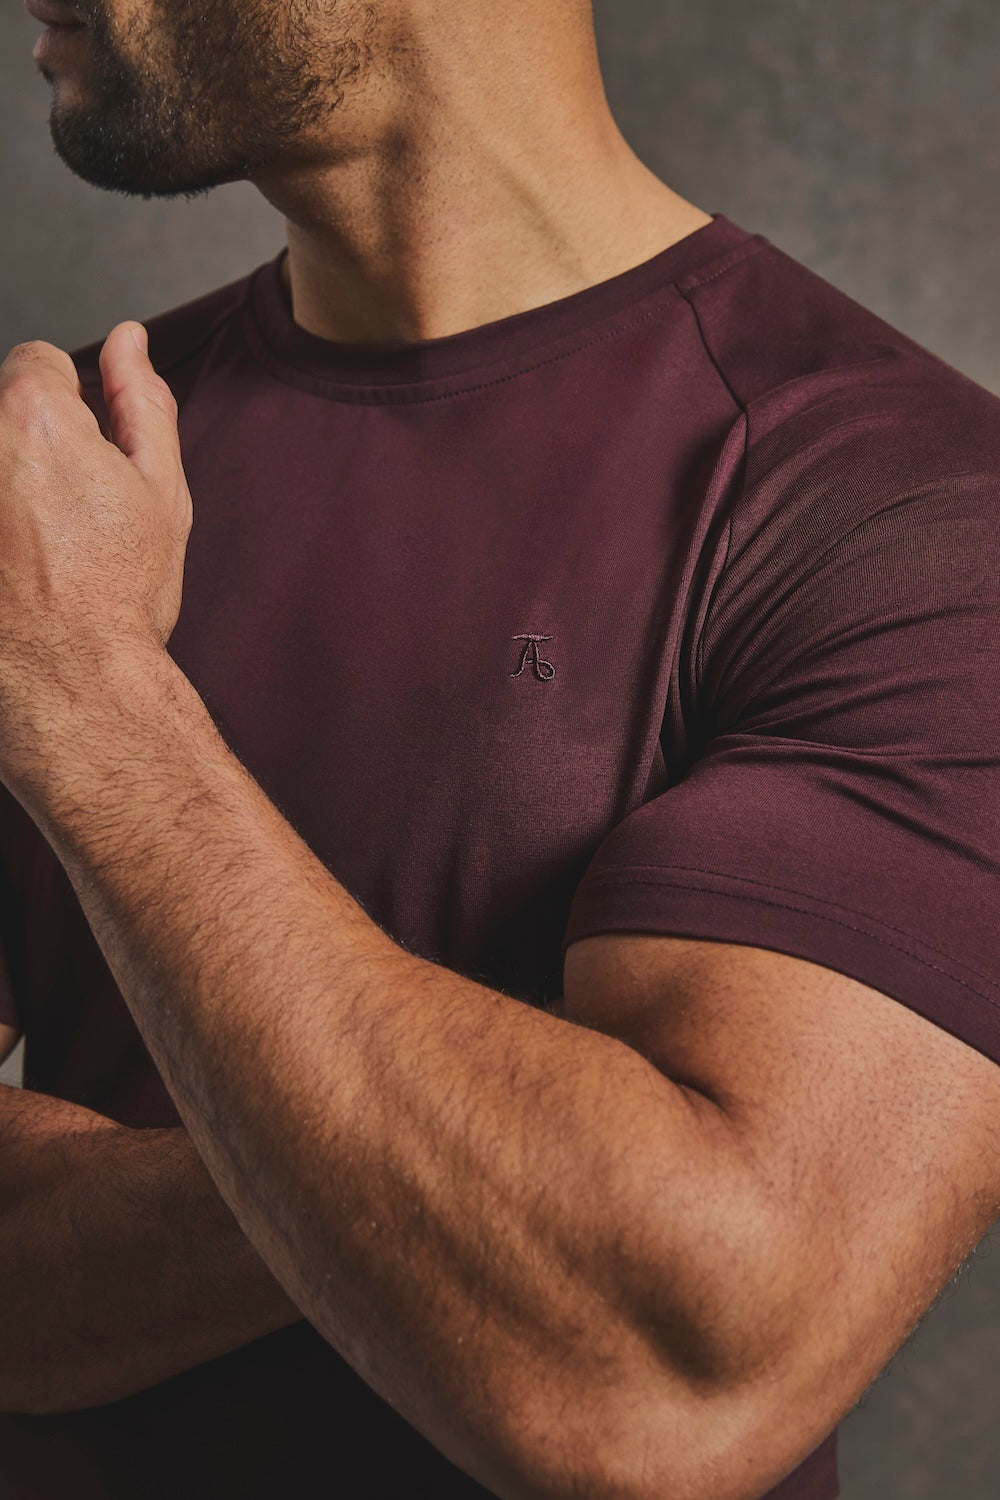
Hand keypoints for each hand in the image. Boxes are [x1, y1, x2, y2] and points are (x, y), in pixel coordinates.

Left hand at [0, 322, 191, 689]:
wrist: (72, 678)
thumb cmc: (121, 593)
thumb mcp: (159, 490)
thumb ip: (142, 401)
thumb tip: (129, 341)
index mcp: (33, 415)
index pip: (38, 362)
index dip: (74, 407)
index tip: (88, 461)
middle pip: (3, 414)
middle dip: (31, 449)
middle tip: (67, 518)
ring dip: (10, 490)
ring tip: (36, 550)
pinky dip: (1, 532)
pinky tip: (15, 567)